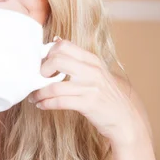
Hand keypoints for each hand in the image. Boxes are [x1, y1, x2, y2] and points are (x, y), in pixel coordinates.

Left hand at [28, 39, 143, 144]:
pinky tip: (42, 105)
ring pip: (54, 85)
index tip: (42, 64)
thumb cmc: (108, 96)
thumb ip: (78, 58)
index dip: (47, 53)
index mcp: (92, 60)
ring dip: (38, 93)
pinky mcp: (88, 104)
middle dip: (41, 70)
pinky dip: (46, 103)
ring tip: (33, 97)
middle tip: (37, 79)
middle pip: (57, 60)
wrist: (126, 119)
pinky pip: (59, 101)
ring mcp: (90, 87)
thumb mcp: (98, 72)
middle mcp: (92, 71)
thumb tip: (56, 39)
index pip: (64, 45)